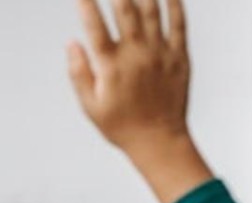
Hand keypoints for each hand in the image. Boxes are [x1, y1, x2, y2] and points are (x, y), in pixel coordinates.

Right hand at [69, 0, 189, 150]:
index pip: (95, 27)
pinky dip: (174, 5)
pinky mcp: (179, 57)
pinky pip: (178, 24)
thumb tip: (72, 43)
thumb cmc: (121, 125)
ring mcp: (160, 54)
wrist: (159, 140)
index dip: (86, 5)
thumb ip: (79, 72)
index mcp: (111, 67)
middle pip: (125, 11)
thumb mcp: (90, 105)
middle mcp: (136, 55)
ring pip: (152, 12)